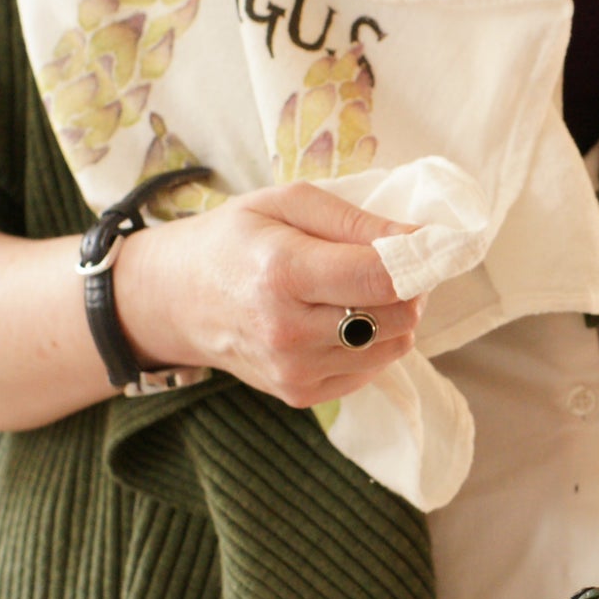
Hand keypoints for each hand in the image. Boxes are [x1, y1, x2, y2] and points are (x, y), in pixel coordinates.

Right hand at [115, 182, 424, 407]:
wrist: (174, 299)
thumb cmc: (233, 240)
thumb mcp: (287, 203)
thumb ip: (358, 222)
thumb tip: (422, 237)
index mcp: (283, 273)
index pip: (384, 279)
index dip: (417, 260)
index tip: (424, 243)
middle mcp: (289, 331)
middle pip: (399, 316)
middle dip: (409, 286)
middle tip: (390, 263)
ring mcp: (294, 370)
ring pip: (395, 346)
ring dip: (394, 315)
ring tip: (362, 289)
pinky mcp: (300, 394)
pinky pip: (372, 369)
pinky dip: (373, 342)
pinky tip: (343, 318)